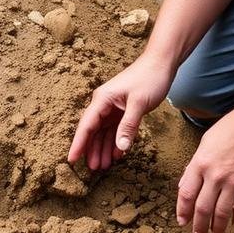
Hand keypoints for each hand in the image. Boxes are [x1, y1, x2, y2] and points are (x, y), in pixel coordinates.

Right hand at [68, 54, 173, 169]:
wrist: (162, 62)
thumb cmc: (150, 78)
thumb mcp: (139, 103)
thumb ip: (128, 126)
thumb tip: (120, 147)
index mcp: (102, 100)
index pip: (86, 125)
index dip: (78, 144)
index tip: (71, 160)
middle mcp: (104, 104)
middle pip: (93, 131)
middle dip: (92, 150)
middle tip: (94, 169)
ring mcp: (113, 107)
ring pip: (104, 132)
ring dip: (104, 148)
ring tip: (104, 166)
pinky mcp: (123, 110)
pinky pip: (116, 129)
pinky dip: (116, 141)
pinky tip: (117, 153)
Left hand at [177, 99, 233, 232]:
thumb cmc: (232, 127)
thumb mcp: (206, 142)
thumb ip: (196, 165)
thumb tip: (186, 184)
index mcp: (200, 164)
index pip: (186, 194)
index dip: (183, 211)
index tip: (182, 221)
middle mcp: (215, 176)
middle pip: (202, 208)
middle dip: (199, 225)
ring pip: (221, 213)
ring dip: (218, 227)